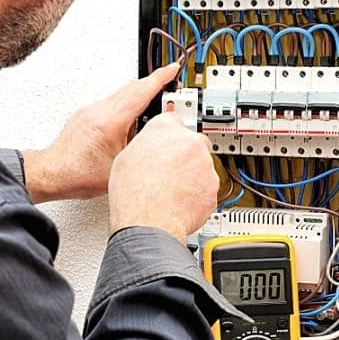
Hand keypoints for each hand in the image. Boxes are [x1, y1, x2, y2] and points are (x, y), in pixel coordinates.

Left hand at [23, 63, 179, 203]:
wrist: (53, 173)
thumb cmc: (79, 175)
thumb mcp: (122, 164)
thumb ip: (141, 147)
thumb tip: (158, 135)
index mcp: (110, 121)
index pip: (141, 91)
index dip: (161, 78)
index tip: (172, 69)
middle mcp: (99, 110)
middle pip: (133, 88)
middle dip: (154, 86)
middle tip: (171, 94)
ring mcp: (91, 110)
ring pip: (122, 94)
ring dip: (140, 97)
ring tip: (152, 113)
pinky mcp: (87, 114)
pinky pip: (112, 102)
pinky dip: (127, 105)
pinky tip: (131, 123)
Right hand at [107, 112, 219, 242]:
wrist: (148, 220)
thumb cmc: (133, 193)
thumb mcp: (125, 157)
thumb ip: (145, 145)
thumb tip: (148, 148)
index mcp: (164, 128)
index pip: (172, 119)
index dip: (170, 133)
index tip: (170, 140)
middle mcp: (188, 141)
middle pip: (192, 141)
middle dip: (184, 154)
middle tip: (169, 170)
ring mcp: (204, 163)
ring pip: (202, 165)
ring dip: (192, 174)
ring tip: (172, 190)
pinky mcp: (213, 185)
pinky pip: (207, 187)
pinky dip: (198, 193)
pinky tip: (180, 201)